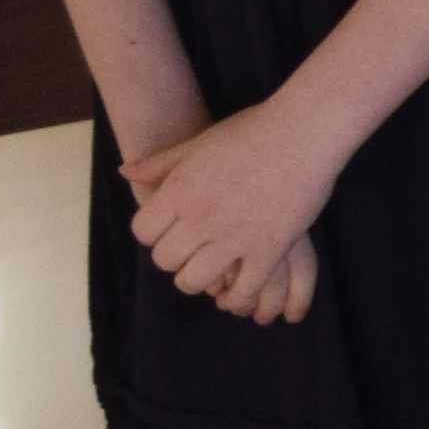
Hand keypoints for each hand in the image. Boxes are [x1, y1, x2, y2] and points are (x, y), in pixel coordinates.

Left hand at [125, 105, 340, 316]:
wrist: (304, 133)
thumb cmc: (251, 131)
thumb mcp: (197, 143)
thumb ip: (159, 163)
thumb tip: (124, 172)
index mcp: (180, 191)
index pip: (143, 232)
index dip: (152, 233)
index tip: (168, 229)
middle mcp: (201, 218)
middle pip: (165, 259)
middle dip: (173, 257)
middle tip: (190, 250)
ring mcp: (234, 237)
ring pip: (195, 280)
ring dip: (198, 280)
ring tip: (210, 271)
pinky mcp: (268, 250)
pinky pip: (243, 289)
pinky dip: (237, 297)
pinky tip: (238, 290)